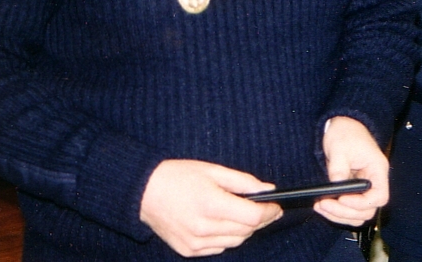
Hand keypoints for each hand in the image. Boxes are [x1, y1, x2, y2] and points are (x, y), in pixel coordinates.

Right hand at [139, 159, 281, 256]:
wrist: (144, 193)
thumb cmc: (179, 176)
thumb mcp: (214, 170)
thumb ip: (243, 182)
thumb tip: (268, 189)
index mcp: (211, 204)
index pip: (252, 217)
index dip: (270, 212)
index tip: (277, 205)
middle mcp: (204, 227)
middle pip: (246, 231)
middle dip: (261, 220)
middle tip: (268, 208)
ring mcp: (195, 242)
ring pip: (235, 242)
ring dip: (246, 230)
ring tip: (246, 214)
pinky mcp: (188, 250)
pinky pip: (218, 247)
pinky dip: (228, 237)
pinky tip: (226, 223)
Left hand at [315, 116, 387, 226]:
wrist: (344, 124)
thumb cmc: (346, 132)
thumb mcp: (339, 147)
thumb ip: (338, 169)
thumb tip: (335, 188)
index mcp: (377, 169)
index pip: (379, 196)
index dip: (361, 203)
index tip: (342, 198)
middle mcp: (374, 181)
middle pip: (367, 210)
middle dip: (345, 211)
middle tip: (324, 204)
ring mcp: (364, 188)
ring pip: (358, 215)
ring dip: (339, 215)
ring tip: (320, 206)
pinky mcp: (353, 191)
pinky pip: (349, 210)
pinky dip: (337, 212)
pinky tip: (323, 205)